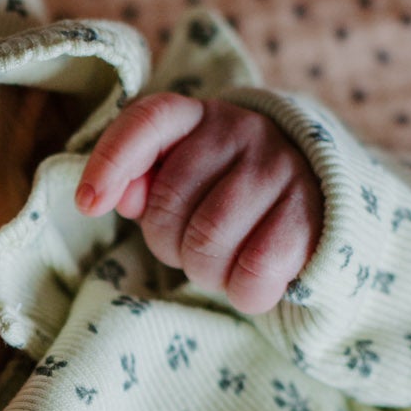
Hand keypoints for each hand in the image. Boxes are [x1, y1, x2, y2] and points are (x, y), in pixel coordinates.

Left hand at [75, 94, 323, 314]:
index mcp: (199, 117)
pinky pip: (252, 272)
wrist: (322, 203)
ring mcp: (280, 168)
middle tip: (195, 247)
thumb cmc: (232, 196)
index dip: (111, 162)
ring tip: (226, 262)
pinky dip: (244, 292)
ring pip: (207, 244)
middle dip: (169, 245)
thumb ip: (143, 182)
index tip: (87, 204)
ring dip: (207, 273)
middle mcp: (243, 130)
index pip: (147, 122)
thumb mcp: (183, 181)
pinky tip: (254, 279)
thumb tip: (112, 196)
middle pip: (168, 205)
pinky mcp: (310, 213)